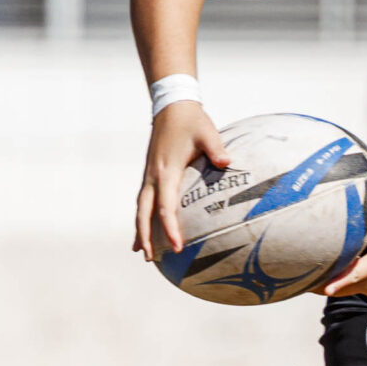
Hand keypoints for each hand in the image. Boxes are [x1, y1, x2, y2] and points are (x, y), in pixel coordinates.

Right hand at [133, 103, 228, 260]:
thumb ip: (216, 148)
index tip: (177, 247)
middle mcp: (153, 176)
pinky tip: (144, 231)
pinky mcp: (151, 174)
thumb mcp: (207, 132)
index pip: (165, 207)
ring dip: (140, 231)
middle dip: (146, 236)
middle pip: (144, 213)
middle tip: (151, 258)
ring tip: (143, 253)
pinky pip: (144, 201)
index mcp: (167, 171)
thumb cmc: (192, 121)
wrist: (171, 106)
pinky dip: (143, 218)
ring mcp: (149, 175)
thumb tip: (226, 162)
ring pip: (141, 209)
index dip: (170, 228)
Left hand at [318, 201, 366, 301]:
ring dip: (341, 281)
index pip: (350, 277)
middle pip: (342, 287)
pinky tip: (351, 272)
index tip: (318, 285)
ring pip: (352, 289)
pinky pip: (364, 291)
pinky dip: (356, 284)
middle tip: (306, 273)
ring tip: (324, 269)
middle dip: (324, 282)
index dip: (334, 282)